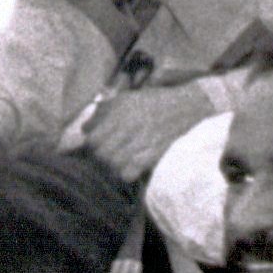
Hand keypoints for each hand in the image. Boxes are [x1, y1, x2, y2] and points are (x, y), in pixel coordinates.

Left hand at [79, 84, 213, 182]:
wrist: (188, 106)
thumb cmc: (155, 102)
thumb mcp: (127, 99)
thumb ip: (104, 111)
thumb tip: (84, 129)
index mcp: (121, 111)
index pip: (93, 138)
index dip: (91, 145)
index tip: (96, 145)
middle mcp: (130, 125)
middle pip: (101, 154)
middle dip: (100, 156)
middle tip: (106, 155)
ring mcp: (142, 141)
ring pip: (113, 165)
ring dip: (112, 165)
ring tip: (117, 161)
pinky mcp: (154, 154)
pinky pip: (129, 173)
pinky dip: (125, 173)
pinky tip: (129, 167)